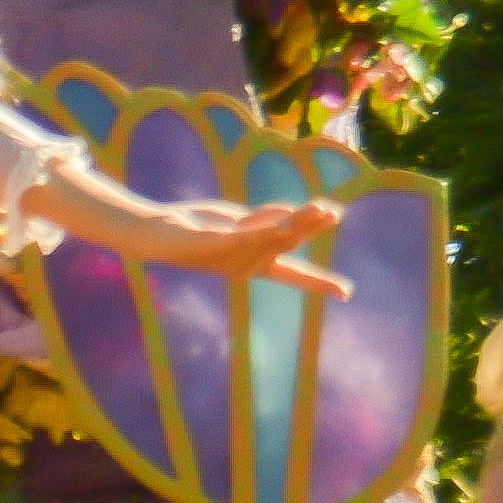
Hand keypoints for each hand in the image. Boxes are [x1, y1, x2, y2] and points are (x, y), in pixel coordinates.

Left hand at [134, 193, 350, 298]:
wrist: (156, 233)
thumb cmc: (197, 228)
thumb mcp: (239, 222)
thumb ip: (266, 219)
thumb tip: (293, 214)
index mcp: (256, 262)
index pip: (294, 275)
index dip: (320, 283)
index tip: (347, 294)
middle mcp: (247, 264)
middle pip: (289, 243)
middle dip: (313, 227)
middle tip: (335, 213)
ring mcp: (232, 255)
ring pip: (274, 235)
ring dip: (299, 220)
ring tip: (323, 208)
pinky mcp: (216, 243)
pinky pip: (247, 235)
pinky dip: (267, 229)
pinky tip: (284, 224)